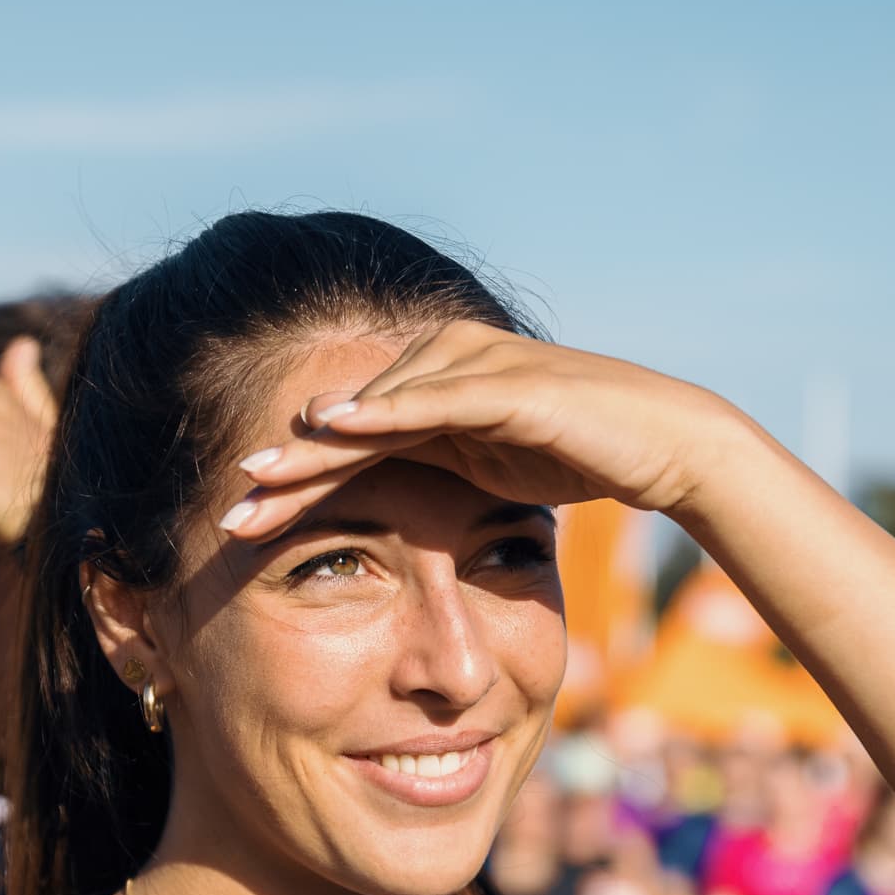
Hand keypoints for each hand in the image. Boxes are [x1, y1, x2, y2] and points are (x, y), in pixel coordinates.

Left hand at [218, 322, 758, 543]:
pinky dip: (380, 411)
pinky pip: (430, 397)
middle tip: (228, 507)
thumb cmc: (583, 458)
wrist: (667, 442)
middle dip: (286, 469)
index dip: (295, 483)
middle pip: (346, 425)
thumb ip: (439, 478)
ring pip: (373, 410)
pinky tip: (333, 426)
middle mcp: (442, 369)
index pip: (349, 446)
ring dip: (314, 444)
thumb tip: (392, 526)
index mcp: (434, 398)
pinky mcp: (504, 380)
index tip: (242, 523)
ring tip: (261, 474)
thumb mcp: (492, 477)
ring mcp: (472, 367)